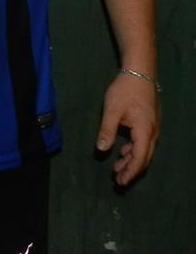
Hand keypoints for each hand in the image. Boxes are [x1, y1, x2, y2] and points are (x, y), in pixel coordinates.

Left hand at [95, 71, 159, 185]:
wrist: (139, 72)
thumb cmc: (125, 90)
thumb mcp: (112, 110)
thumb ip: (107, 130)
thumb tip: (101, 149)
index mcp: (144, 131)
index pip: (139, 157)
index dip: (130, 171)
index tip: (121, 181)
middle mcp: (152, 132)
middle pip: (143, 157)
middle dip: (130, 170)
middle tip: (117, 180)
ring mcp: (151, 127)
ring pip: (142, 150)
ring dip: (130, 160)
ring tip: (116, 169)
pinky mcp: (148, 123)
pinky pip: (142, 142)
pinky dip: (132, 150)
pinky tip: (122, 152)